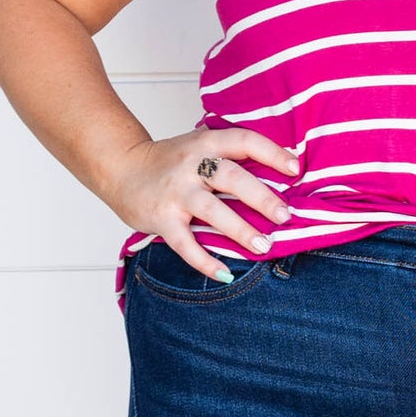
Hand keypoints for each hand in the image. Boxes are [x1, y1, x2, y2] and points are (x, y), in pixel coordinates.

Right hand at [107, 126, 300, 279]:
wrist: (120, 168)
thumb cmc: (170, 161)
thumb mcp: (198, 145)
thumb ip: (228, 154)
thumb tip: (279, 171)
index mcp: (205, 142)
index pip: (244, 141)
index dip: (271, 154)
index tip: (294, 170)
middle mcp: (192, 165)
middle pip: (233, 178)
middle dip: (262, 198)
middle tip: (285, 216)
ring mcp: (177, 193)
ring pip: (214, 211)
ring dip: (241, 231)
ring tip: (264, 246)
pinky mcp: (162, 218)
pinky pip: (186, 244)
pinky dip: (205, 261)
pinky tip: (225, 275)